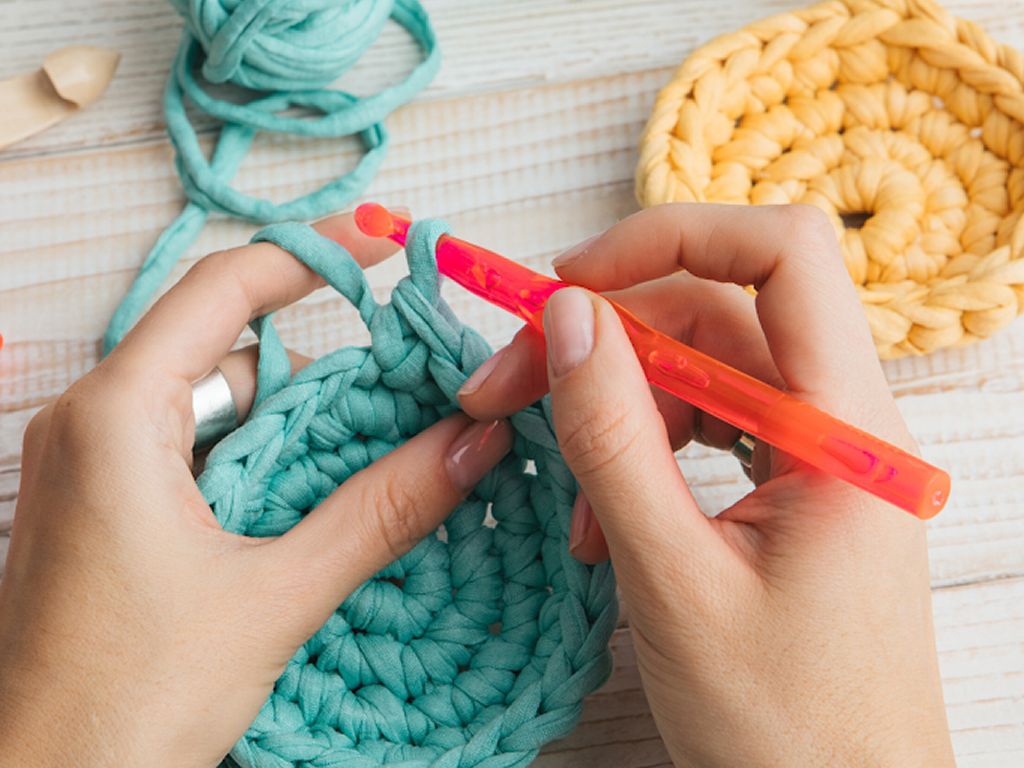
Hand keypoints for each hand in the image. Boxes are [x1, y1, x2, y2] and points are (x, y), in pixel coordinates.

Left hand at [0, 213, 512, 766]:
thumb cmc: (128, 702)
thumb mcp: (275, 595)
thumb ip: (380, 511)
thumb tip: (474, 442)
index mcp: (119, 414)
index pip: (226, 286)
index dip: (313, 253)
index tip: (387, 247)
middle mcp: (94, 422)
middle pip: (227, 347)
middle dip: (320, 360)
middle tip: (409, 382)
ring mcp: (93, 466)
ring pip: (215, 405)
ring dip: (295, 422)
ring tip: (380, 451)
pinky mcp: (105, 509)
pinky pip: (195, 451)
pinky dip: (260, 460)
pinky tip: (316, 499)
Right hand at [459, 204, 954, 766]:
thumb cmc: (785, 725)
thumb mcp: (673, 578)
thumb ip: (614, 438)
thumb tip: (566, 317)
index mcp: (847, 428)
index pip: (781, 254)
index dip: (670, 237)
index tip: (569, 281)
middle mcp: (842, 421)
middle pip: (714, 314)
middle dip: (603, 340)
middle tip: (505, 387)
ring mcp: (817, 453)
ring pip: (699, 370)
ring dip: (614, 410)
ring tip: (568, 496)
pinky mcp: (790, 485)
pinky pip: (704, 428)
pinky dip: (640, 453)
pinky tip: (603, 517)